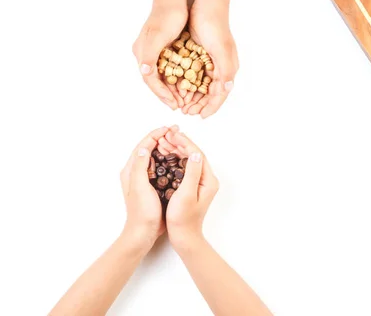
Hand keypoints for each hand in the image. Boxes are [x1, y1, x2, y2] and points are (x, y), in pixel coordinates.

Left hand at [120, 127, 170, 251]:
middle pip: (148, 148)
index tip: (169, 128)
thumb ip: (140, 166)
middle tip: (177, 131)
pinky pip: (160, 167)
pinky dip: (168, 159)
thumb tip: (143, 148)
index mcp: (130, 170)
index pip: (143, 145)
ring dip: (166, 147)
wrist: (143, 233)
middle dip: (162, 138)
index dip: (156, 135)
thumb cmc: (142, 212)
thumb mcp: (140, 187)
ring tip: (179, 141)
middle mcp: (135, 172)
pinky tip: (178, 159)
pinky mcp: (152, 186)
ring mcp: (143, 179)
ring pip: (155, 157)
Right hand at [133, 4, 187, 109]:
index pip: (149, 79)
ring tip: (181, 100)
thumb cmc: (167, 16)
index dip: (161, 93)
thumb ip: (150, 55)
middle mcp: (144, 53)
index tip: (173, 104)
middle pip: (153, 80)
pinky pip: (166, 68)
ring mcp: (152, 51)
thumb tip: (145, 72)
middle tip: (177, 106)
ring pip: (160, 76)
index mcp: (142, 52)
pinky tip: (183, 85)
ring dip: (170, 88)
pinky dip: (174, 78)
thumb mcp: (158, 36)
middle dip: (165, 94)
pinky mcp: (162, 48)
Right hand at [163, 131, 219, 250]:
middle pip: (193, 155)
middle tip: (165, 134)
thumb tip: (194, 153)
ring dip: (176, 150)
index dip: (184, 143)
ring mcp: (200, 183)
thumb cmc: (183, 219)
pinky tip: (164, 155)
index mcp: (208, 180)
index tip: (172, 134)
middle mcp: (207, 180)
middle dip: (179, 143)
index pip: (197, 154)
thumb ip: (191, 173)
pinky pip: (184, 167)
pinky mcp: (192, 187)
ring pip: (188, 160)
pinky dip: (174, 159)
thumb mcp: (186, 194)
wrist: (184, 237)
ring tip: (162, 141)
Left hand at [181, 5, 238, 117]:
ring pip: (201, 85)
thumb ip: (225, 70)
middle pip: (210, 93)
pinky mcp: (201, 55)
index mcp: (228, 68)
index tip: (200, 116)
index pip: (220, 94)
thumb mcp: (221, 50)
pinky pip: (194, 75)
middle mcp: (221, 67)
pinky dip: (187, 83)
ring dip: (192, 96)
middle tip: (187, 112)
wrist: (207, 7)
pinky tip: (178, 88)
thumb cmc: (215, 28)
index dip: (211, 107)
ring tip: (182, 104)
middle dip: (200, 104)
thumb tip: (227, 89)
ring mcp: (210, 62)